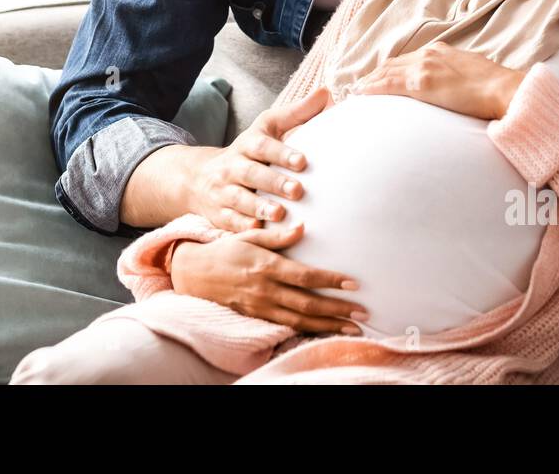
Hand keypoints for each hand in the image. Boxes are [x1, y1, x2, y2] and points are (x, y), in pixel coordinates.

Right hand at [169, 222, 365, 334]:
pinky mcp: (257, 317)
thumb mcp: (250, 236)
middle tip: (363, 313)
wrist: (195, 274)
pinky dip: (309, 331)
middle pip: (307, 303)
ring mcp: (261, 307)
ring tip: (353, 329)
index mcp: (266, 266)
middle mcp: (265, 289)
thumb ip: (278, 236)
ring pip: (300, 321)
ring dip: (329, 325)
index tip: (353, 283)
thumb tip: (303, 228)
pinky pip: (287, 327)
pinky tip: (326, 332)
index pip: (305, 276)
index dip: (330, 280)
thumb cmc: (226, 251)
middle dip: (338, 310)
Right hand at [184, 87, 330, 232]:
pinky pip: (230, 223)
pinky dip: (243, 228)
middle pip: (251, 173)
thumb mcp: (267, 129)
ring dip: (258, 207)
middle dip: (273, 182)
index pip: (263, 146)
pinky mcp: (219, 215)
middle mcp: (232, 167)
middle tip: (298, 191)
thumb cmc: (248, 152)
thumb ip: (297, 114)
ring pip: (239, 200)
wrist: (198, 178)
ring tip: (279, 214)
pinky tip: (259, 231)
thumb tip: (326, 93)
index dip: (281, 153)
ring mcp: (224, 192)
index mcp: (247, 144)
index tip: (303, 161)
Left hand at [349, 42, 526, 119]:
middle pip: (393, 64)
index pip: (407, 60)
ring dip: (369, 82)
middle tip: (360, 86)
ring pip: (386, 72)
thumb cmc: (495, 88)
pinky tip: (360, 94)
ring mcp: (424, 67)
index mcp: (441, 52)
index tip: (379, 78)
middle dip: (375, 75)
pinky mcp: (422, 82)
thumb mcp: (471, 73)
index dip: (390, 70)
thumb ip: (455, 76)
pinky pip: (389, 84)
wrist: (505, 90)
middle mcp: (429, 54)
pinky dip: (372, 88)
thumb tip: (451, 88)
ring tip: (356, 92)